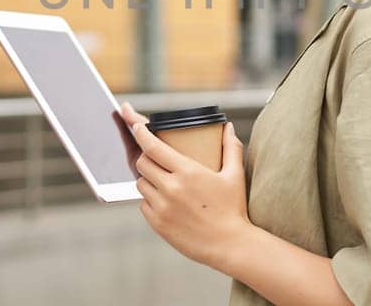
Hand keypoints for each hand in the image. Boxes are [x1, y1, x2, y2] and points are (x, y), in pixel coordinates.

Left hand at [118, 102, 253, 270]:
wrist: (230, 245)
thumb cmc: (233, 209)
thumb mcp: (235, 175)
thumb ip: (231, 147)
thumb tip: (227, 127)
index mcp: (188, 172)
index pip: (152, 146)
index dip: (140, 132)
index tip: (136, 125)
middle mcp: (171, 188)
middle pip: (142, 163)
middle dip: (146, 157)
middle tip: (156, 158)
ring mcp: (162, 207)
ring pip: (140, 184)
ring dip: (148, 179)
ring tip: (163, 181)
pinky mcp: (158, 224)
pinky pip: (143, 204)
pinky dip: (150, 199)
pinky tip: (165, 201)